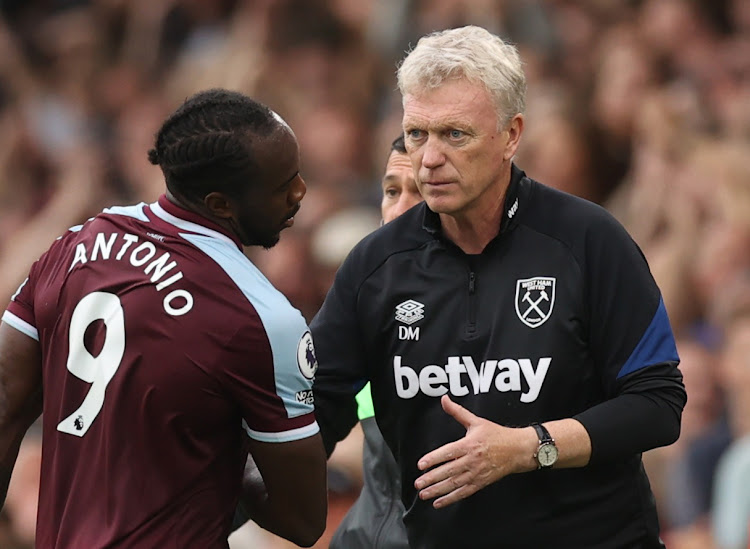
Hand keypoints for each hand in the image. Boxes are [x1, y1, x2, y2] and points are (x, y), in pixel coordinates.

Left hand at [414, 395, 534, 508]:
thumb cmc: (497, 435)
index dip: (433, 459)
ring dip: (437, 490)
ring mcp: (476, 473)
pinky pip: (463, 492)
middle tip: (418, 483)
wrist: (518, 450)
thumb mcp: (476, 421)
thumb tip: (444, 399)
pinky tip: (438, 502)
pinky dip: (450, 498)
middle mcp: (471, 460)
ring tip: (424, 493)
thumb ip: (457, 411)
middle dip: (431, 479)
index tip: (421, 465)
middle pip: (448, 471)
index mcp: (469, 445)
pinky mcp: (480, 483)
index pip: (447, 453)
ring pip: (454, 484)